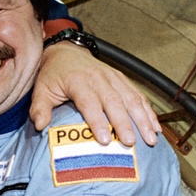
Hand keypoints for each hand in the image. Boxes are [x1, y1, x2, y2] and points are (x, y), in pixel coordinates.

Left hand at [31, 42, 160, 146]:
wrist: (65, 52)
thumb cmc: (53, 75)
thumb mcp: (41, 89)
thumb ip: (40, 108)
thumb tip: (41, 126)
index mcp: (78, 80)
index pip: (89, 102)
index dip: (98, 121)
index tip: (105, 140)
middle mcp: (99, 77)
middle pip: (114, 102)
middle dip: (124, 123)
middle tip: (131, 143)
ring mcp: (113, 77)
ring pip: (131, 98)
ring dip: (142, 119)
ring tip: (150, 139)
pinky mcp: (122, 79)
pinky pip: (138, 95)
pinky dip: (148, 111)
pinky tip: (155, 127)